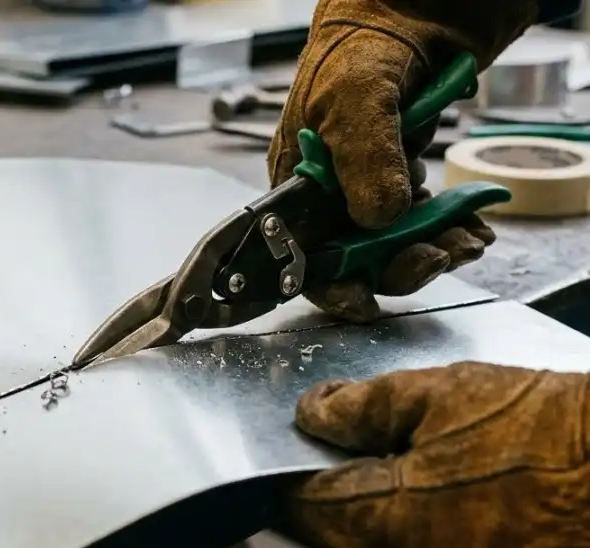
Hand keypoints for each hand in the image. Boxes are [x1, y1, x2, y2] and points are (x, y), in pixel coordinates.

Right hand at [268, 0, 535, 321]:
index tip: (362, 300)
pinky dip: (448, 231)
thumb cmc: (360, 47)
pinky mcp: (403, 182)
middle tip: (432, 259)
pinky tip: (470, 228)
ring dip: (429, 252)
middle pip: (353, 257)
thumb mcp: (355, 98)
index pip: (300, 250)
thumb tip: (379, 219)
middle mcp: (328, 194)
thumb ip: (363, 158)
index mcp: (296, 181)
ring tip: (463, 242)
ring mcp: (367, 189)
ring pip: (393, 245)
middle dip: (393, 267)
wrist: (414, 13)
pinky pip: (423, 223)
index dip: (328, 283)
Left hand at [279, 361, 589, 547]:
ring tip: (434, 467)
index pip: (300, 503)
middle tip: (381, 442)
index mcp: (379, 528)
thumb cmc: (554, 439)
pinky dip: (423, 535)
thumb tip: (315, 411)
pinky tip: (459, 500)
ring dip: (385, 511)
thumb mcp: (443, 395)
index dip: (297, 464)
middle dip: (344, 485)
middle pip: (336, 533)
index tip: (310, 442)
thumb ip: (362, 405)